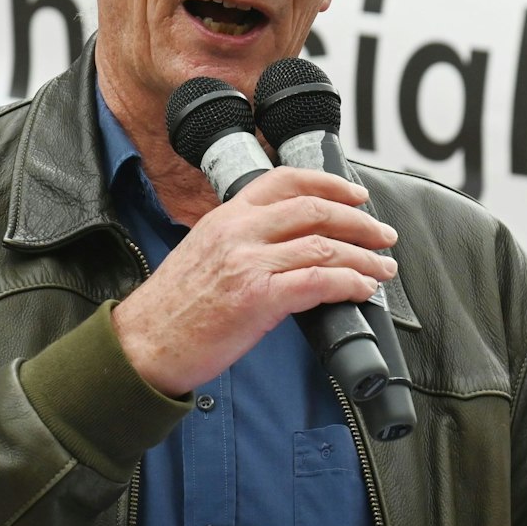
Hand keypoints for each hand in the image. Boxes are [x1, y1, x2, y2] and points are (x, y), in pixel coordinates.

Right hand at [112, 167, 398, 396]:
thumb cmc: (172, 309)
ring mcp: (248, 263)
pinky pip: (319, 281)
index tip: (356, 196)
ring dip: (364, 257)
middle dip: (360, 222)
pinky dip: (350, 283)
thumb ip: (242, 241)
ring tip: (383, 268)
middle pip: (315, 209)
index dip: (330, 184)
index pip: (284, 181)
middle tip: (383, 235)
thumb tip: (289, 246)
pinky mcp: (258, 298)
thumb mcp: (203, 253)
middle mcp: (238, 231)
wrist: (143, 345)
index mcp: (224, 216)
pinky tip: (363, 289)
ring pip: (324, 246)